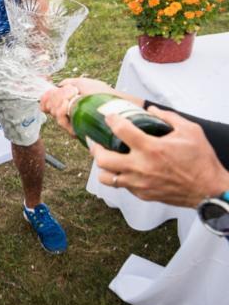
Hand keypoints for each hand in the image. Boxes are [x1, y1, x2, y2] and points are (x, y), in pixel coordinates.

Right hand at [40, 78, 139, 134]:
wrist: (119, 104)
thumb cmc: (104, 94)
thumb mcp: (84, 83)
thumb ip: (69, 83)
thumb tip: (58, 85)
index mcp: (67, 104)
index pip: (47, 104)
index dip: (45, 99)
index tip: (49, 92)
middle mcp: (68, 115)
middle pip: (49, 109)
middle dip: (53, 98)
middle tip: (67, 91)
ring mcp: (72, 124)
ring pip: (55, 116)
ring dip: (58, 103)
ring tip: (69, 96)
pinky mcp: (77, 131)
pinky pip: (63, 123)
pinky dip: (62, 111)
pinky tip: (68, 103)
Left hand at [92, 107, 228, 206]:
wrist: (210, 190)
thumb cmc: (201, 161)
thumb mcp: (190, 131)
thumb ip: (168, 117)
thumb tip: (151, 110)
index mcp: (151, 148)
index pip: (120, 130)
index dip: (111, 120)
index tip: (109, 117)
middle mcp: (141, 167)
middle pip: (103, 159)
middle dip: (95, 148)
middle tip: (96, 141)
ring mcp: (139, 183)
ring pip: (106, 177)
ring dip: (102, 167)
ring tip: (105, 158)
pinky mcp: (142, 194)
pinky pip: (121, 186)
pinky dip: (118, 177)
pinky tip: (123, 170)